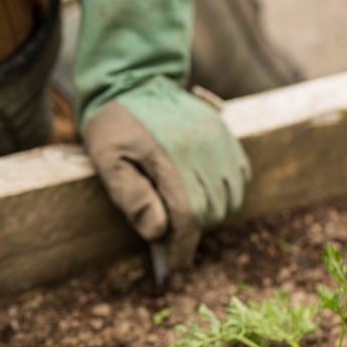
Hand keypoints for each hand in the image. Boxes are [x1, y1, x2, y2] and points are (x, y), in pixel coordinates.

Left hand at [71, 0, 250, 270]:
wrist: (133, 79)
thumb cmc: (114, 126)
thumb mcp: (107, 162)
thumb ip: (131, 197)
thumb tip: (158, 231)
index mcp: (170, 157)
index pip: (187, 216)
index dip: (181, 247)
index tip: (173, 266)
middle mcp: (202, 147)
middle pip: (211, 210)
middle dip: (193, 232)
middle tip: (171, 240)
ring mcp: (219, 138)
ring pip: (230, 196)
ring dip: (211, 214)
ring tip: (184, 216)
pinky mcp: (227, 132)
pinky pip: (240, 174)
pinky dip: (226, 193)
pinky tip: (203, 194)